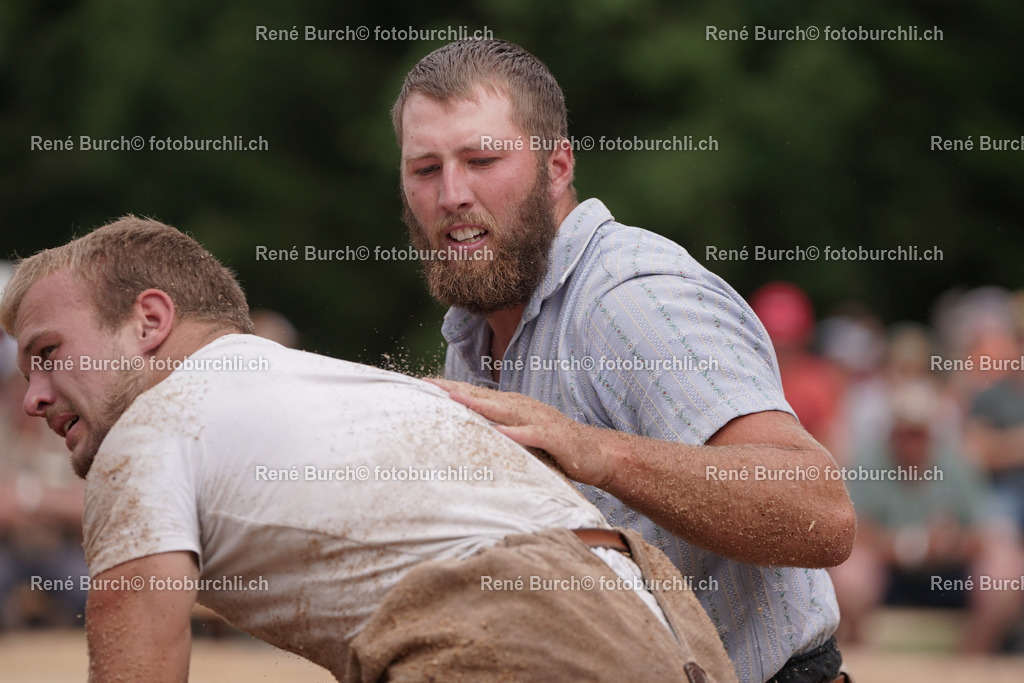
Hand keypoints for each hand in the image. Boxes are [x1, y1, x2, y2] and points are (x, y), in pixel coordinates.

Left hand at [425, 379, 613, 487]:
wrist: (597, 453)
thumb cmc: (554, 445)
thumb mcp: (520, 434)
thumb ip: (497, 430)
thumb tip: (467, 432)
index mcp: (513, 407)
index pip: (476, 395)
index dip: (451, 389)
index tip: (423, 384)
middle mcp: (523, 408)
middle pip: (484, 397)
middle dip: (455, 391)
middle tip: (428, 385)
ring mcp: (539, 420)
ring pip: (504, 411)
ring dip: (479, 406)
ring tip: (454, 400)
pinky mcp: (555, 437)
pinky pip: (533, 435)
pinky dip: (517, 434)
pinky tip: (501, 433)